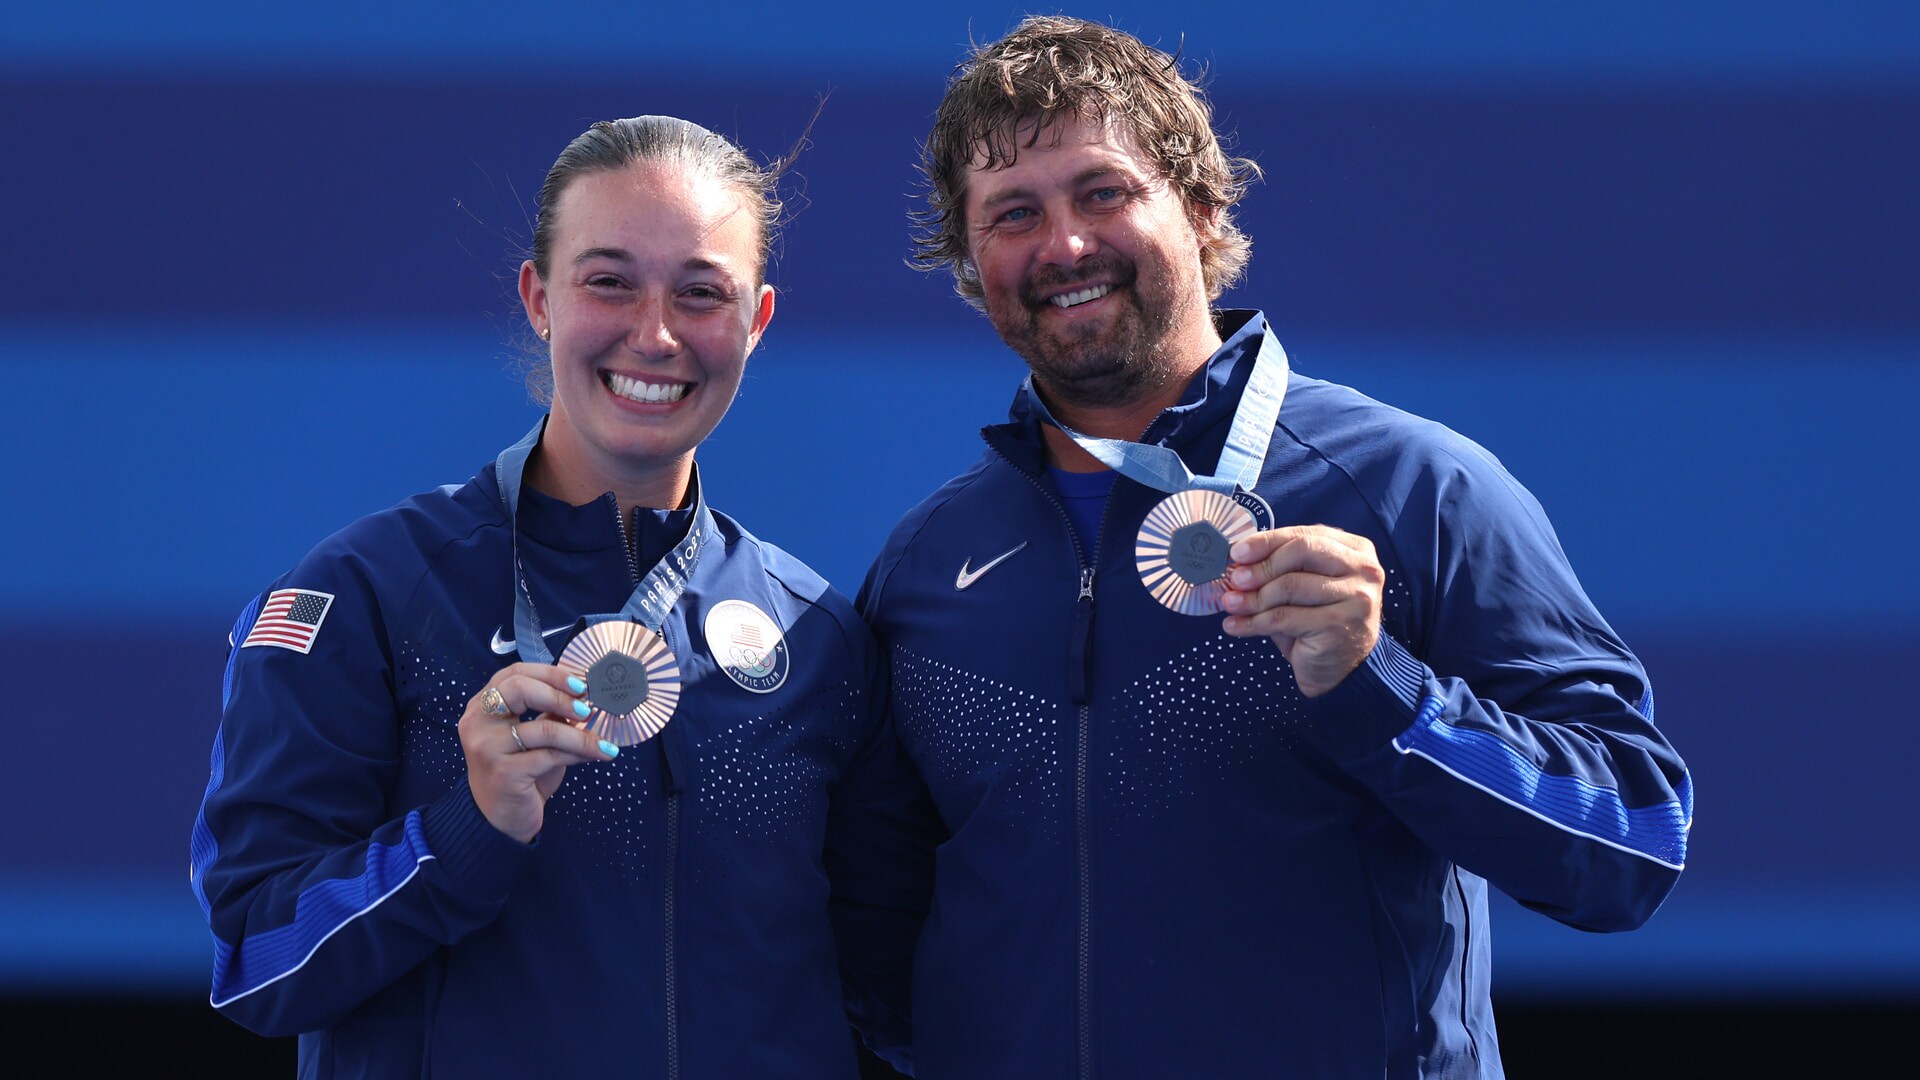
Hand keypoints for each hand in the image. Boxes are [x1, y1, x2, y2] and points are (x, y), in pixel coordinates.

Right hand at [458, 664, 619, 842]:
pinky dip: (578, 753)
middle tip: (588, 708)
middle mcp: (478, 721)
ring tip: (603, 742)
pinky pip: (550, 755)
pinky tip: (596, 755)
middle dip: (561, 695)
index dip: (550, 673)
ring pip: (544, 728)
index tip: (581, 684)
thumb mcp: (534, 737)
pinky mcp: (503, 772)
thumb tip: (587, 694)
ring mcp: (487, 747)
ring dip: (580, 735)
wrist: (501, 819)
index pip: (514, 673)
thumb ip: (550, 713)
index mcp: (482, 705)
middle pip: (520, 688)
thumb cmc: (520, 773)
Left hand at [1219, 525, 1383, 697]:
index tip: (1237, 552)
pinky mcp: (1339, 625)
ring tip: (1231, 604)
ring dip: (1253, 597)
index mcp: (1355, 550)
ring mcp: (1356, 597)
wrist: (1342, 670)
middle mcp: (1363, 569)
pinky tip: (1236, 626)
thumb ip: (1279, 569)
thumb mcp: (1302, 587)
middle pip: (1300, 552)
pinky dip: (1254, 622)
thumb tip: (1237, 561)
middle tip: (1235, 580)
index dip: (1266, 541)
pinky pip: (1284, 617)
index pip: (1304, 535)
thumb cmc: (1318, 622)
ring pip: (1290, 586)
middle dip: (1261, 566)